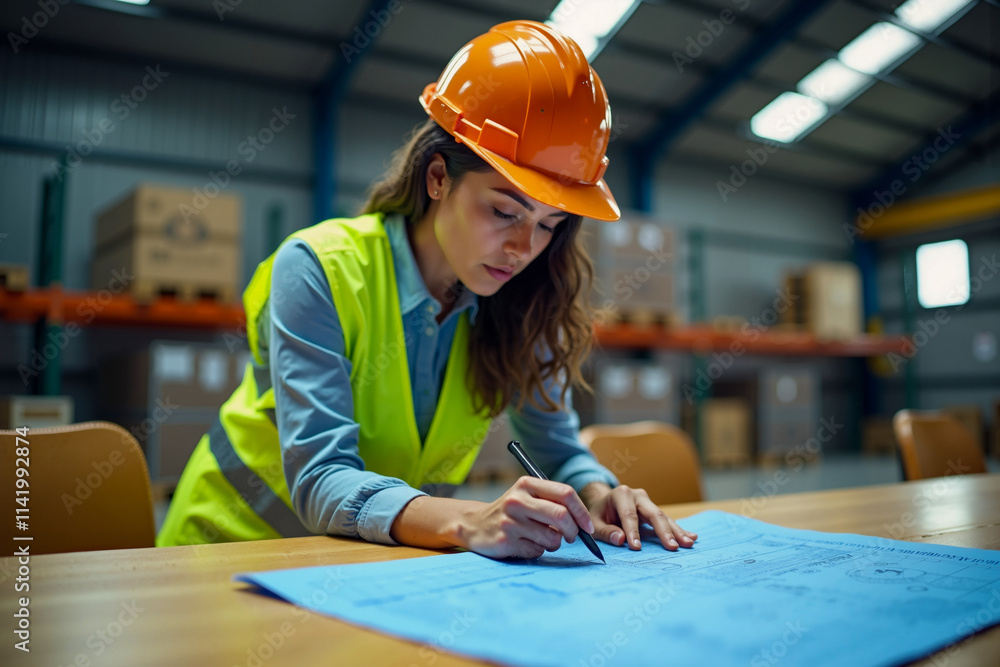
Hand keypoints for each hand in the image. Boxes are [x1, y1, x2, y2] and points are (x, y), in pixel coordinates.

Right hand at [455, 476, 595, 559]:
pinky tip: (525, 544)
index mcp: (526, 484)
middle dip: (573, 531)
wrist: (474, 525)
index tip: (588, 527)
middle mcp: (517, 500)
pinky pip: (537, 551)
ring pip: (552, 538)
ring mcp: (510, 521)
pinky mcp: (505, 541)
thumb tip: (585, 523)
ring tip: (542, 539)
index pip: (566, 493)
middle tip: (571, 537)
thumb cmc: (512, 512)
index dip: (582, 512)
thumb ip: (553, 501)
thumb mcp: (528, 496)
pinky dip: (538, 550)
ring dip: (554, 543)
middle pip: (561, 516)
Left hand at [581, 483, 696, 550]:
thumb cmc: (599, 515)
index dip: (633, 532)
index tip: (636, 548)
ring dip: (676, 532)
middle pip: (653, 514)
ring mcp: (648, 502)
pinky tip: (692, 537)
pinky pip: (667, 521)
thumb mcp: (594, 523)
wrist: (604, 504)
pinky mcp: (654, 510)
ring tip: (688, 544)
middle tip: (673, 547)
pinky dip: (679, 530)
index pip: (629, 515)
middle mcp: (638, 495)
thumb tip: (621, 539)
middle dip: (664, 531)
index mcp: (621, 495)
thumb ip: (606, 531)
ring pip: (664, 517)